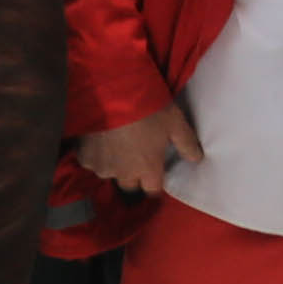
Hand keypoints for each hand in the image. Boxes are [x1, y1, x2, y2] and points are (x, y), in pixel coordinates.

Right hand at [73, 102, 198, 199]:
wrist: (112, 93)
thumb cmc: (149, 108)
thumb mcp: (175, 122)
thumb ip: (187, 143)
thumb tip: (198, 159)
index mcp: (148, 169)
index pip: (153, 190)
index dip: (154, 181)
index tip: (154, 170)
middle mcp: (124, 174)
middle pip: (130, 184)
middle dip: (133, 174)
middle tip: (134, 153)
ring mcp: (102, 166)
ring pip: (109, 172)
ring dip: (112, 162)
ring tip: (114, 142)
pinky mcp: (84, 156)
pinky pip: (90, 161)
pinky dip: (93, 153)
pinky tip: (97, 137)